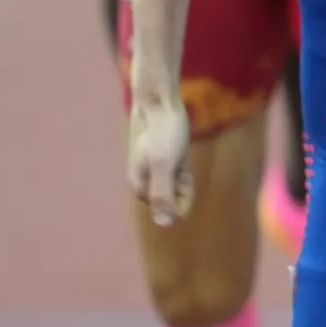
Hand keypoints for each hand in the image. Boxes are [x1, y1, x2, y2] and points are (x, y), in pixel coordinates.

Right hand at [127, 91, 192, 225]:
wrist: (159, 102)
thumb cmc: (162, 132)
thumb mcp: (164, 164)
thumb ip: (163, 194)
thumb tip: (164, 224)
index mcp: (140, 187)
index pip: (167, 211)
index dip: (181, 199)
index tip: (181, 175)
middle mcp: (144, 182)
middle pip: (173, 200)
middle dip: (183, 187)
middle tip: (179, 162)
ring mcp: (154, 172)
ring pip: (177, 188)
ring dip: (184, 177)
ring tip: (178, 155)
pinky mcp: (164, 162)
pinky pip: (179, 177)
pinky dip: (184, 171)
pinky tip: (182, 158)